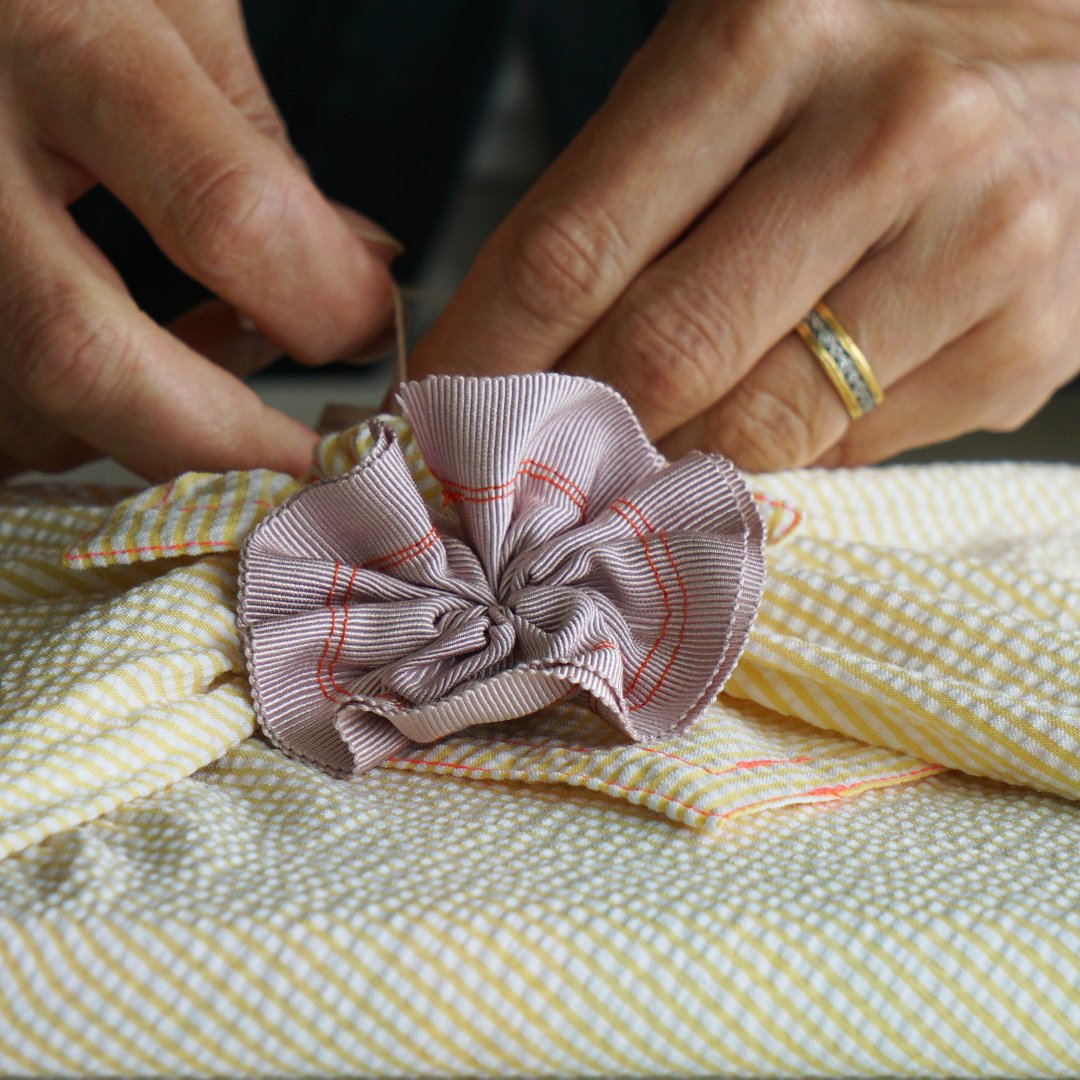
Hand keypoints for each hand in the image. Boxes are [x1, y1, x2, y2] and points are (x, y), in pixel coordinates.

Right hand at [0, 0, 396, 479]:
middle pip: (87, 358)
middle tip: (316, 463)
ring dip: (155, 432)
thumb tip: (358, 276)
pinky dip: (85, 424)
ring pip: (32, 410)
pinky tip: (142, 365)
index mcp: (59, 38)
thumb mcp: (172, 6)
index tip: (373, 327)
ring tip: (224, 355)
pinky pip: (3, 416)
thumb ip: (261, 149)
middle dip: (229, 441)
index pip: (225, 212)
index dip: (324, 300)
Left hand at [410, 0, 1079, 468]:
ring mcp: (973, 246)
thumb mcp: (737, 65)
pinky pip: (846, 452)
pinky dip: (777, 460)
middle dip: (565, 435)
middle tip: (510, 472)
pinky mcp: (1026, 344)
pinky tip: (759, 429)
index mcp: (769, 37)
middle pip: (659, 353)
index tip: (428, 421)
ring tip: (625, 465)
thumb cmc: (874, 63)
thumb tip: (522, 363)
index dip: (483, 357)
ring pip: (755, 428)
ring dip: (664, 466)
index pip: (571, 246)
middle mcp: (887, 134)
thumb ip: (630, 198)